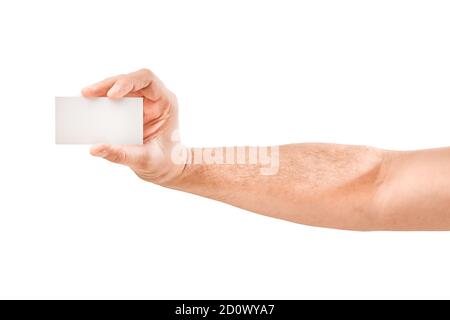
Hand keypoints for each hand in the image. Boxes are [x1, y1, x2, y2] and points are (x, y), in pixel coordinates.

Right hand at [82, 68, 187, 185]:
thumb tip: (94, 149)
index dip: (128, 82)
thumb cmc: (163, 162)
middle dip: (107, 85)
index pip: (147, 80)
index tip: (112, 95)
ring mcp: (142, 102)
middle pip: (129, 81)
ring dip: (100, 91)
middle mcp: (154, 98)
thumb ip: (121, 154)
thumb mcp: (145, 160)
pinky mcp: (130, 110)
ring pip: (118, 88)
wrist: (166, 168)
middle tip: (86, 93)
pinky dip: (100, 102)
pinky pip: (113, 101)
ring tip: (84, 97)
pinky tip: (87, 107)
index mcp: (166, 103)